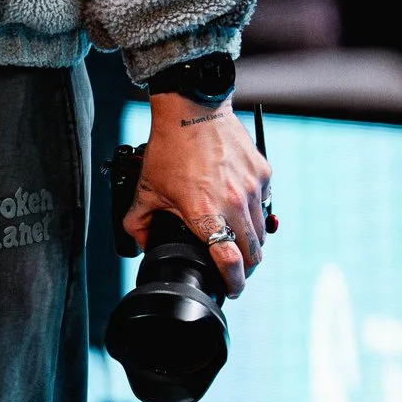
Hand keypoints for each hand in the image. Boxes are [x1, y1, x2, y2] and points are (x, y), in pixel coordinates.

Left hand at [125, 93, 273, 303]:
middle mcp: (232, 203)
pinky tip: (239, 211)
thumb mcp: (146, 190)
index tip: (232, 290)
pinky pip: (263, 203)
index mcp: (203, 213)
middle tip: (235, 270)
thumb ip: (138, 223)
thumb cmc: (169, 149)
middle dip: (245, 268)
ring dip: (252, 243)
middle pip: (252, 252)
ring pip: (261, 230)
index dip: (233, 282)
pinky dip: (254, 213)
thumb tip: (140, 244)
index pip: (228, 260)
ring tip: (238, 244)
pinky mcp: (262, 174)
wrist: (192, 110)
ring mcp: (251, 189)